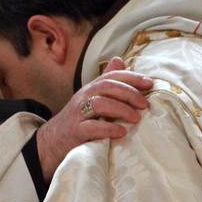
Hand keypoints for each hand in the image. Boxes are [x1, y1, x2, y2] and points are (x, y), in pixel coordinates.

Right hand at [35, 56, 152, 181]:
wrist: (52, 141)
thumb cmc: (78, 120)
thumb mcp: (91, 98)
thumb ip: (106, 81)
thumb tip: (119, 60)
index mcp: (90, 89)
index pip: (111, 76)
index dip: (131, 77)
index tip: (149, 83)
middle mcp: (83, 97)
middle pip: (106, 87)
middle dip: (129, 93)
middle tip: (145, 104)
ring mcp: (78, 114)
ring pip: (99, 104)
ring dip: (121, 109)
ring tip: (136, 118)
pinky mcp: (75, 132)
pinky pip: (91, 127)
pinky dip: (108, 129)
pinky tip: (121, 132)